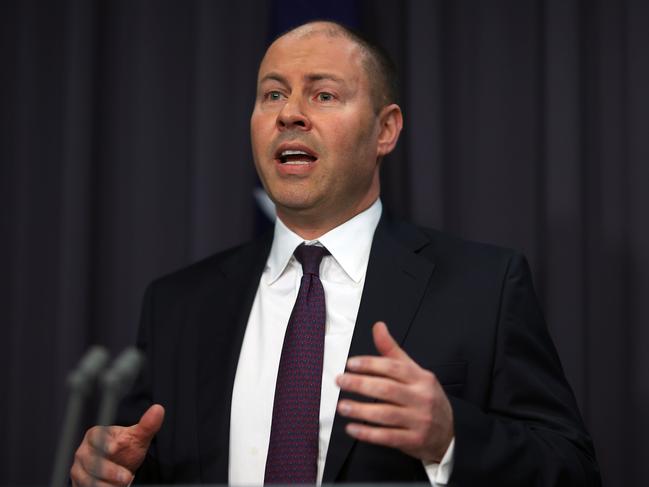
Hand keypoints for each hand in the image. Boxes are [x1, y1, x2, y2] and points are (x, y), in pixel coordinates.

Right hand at [70, 404, 164, 486]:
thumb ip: (147, 425)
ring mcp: (80, 469)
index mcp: (96, 435)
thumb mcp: (138, 437)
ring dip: (104, 484)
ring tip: (122, 485)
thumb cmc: (126, 449)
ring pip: (87, 478)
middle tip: (126, 477)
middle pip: (91, 461)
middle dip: (108, 470)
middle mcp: (84, 452)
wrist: (120, 466)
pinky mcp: (80, 483)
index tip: (115, 448)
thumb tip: (158, 409)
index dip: (105, 443)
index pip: (97, 437)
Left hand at [336, 322, 452, 462]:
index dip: (370, 364)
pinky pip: (387, 437)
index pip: (393, 368)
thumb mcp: (414, 372)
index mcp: (421, 378)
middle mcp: (421, 398)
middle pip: (387, 389)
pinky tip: (352, 428)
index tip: (350, 364)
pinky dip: (368, 433)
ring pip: (385, 414)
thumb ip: (392, 351)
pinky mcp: (414, 440)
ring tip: (342, 406)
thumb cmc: (426, 397)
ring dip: (360, 410)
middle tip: (340, 381)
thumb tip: (378, 327)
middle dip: (360, 385)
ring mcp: (419, 420)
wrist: (449, 432)